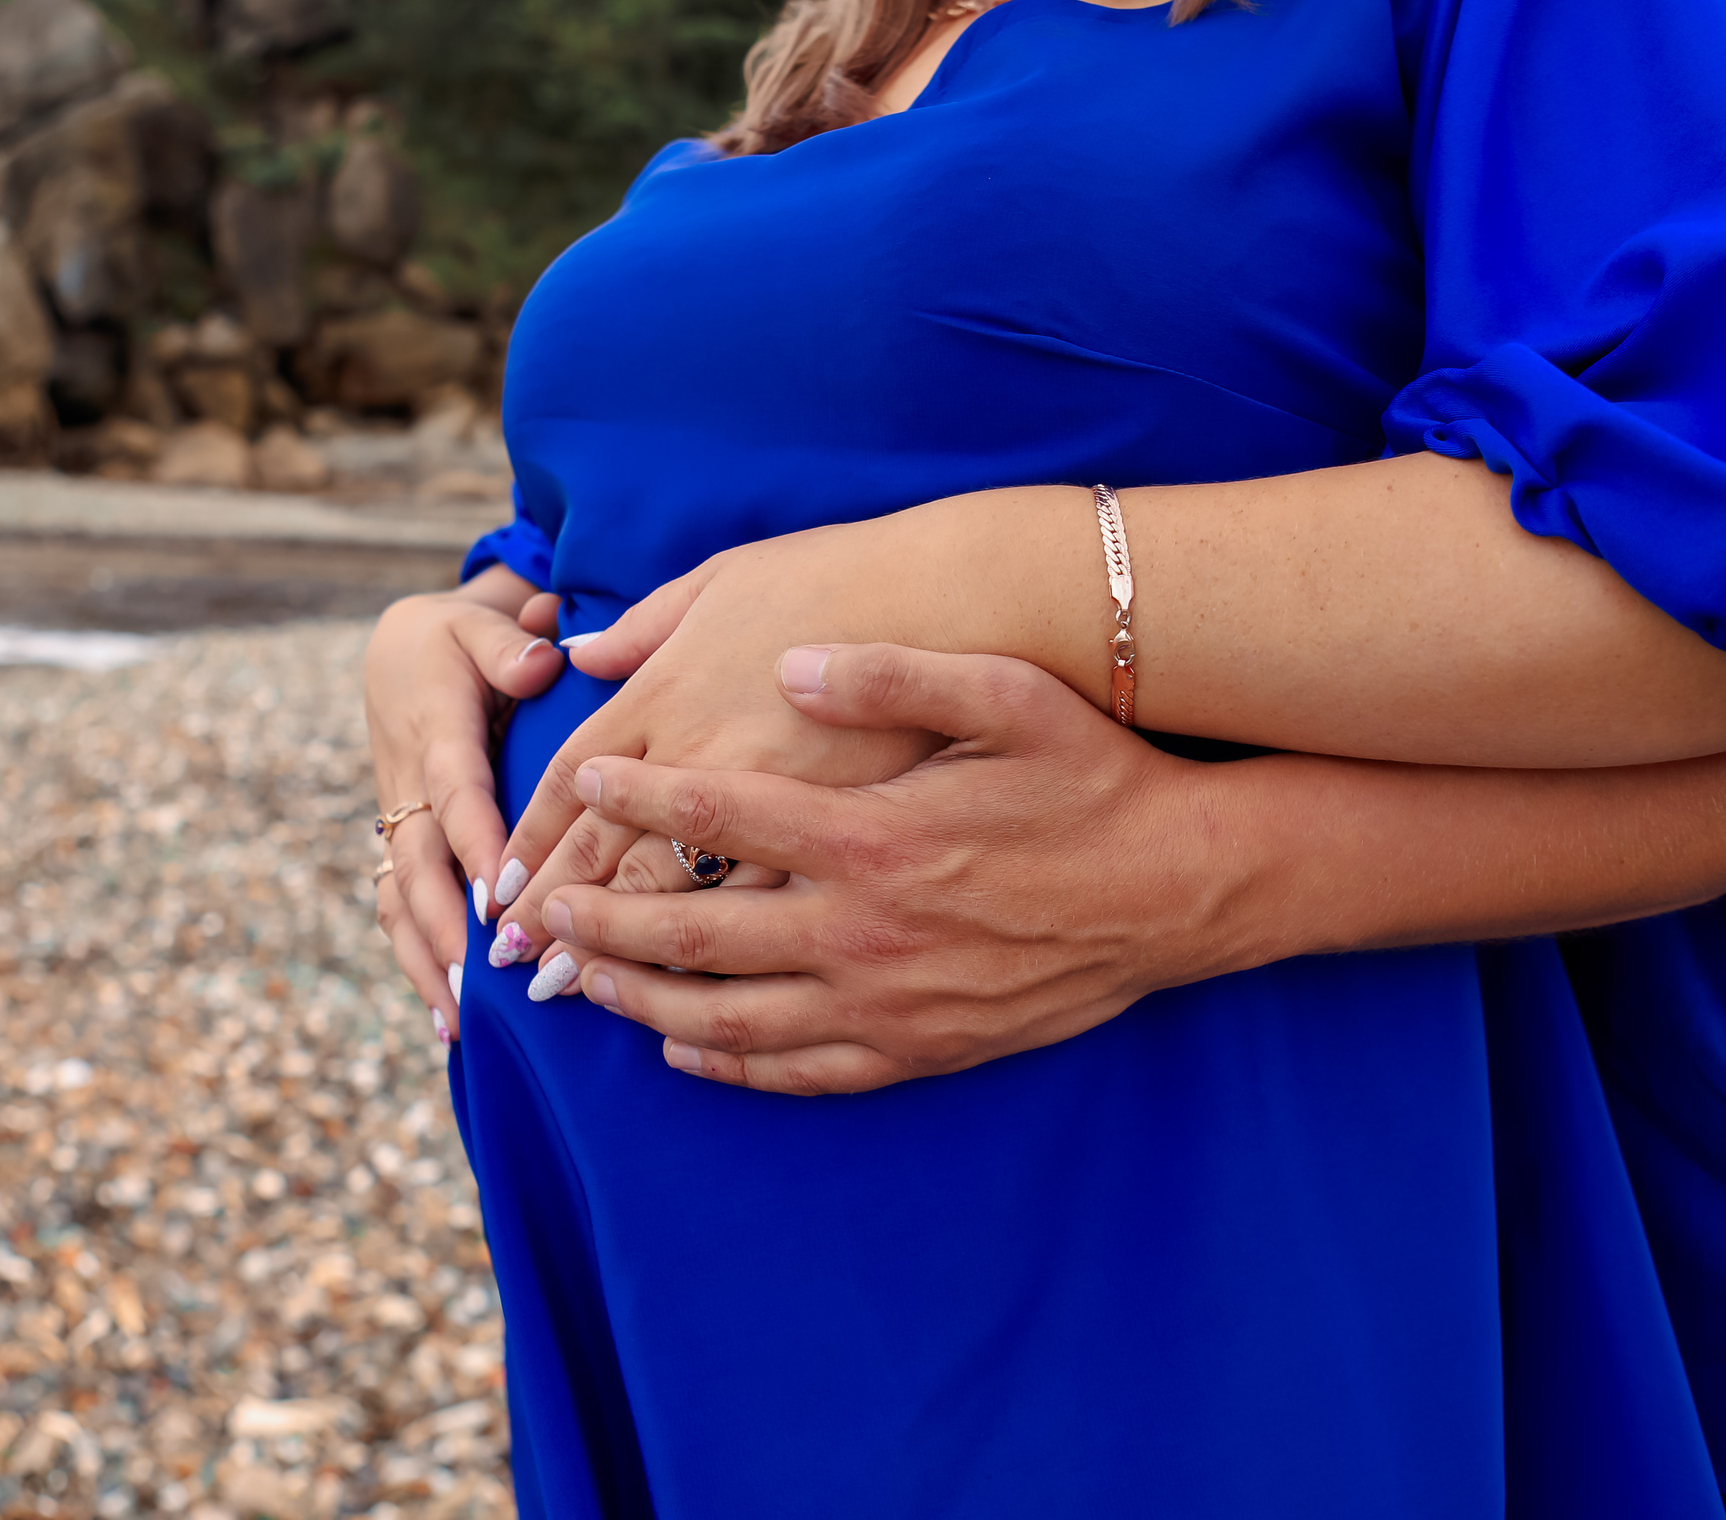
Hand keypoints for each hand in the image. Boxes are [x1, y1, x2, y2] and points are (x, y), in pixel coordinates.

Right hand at [362, 568, 566, 1041]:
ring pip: (401, 898)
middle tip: (481, 979)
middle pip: (419, 863)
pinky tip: (446, 1018)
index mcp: (435, 733)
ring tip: (460, 1020)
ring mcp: (399, 823)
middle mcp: (409, 788)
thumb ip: (506, 644)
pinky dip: (417, 962)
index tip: (499, 900)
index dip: (474, 847)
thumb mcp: (477, 624)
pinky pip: (399, 909)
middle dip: (445, 925)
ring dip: (427, 959)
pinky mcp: (400, 846)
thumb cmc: (454, 640)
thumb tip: (539, 663)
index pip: (456, 795)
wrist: (398, 653)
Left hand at [532, 642, 1248, 1092]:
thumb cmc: (1094, 781)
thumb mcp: (1010, 697)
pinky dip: (728, 1063)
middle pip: (694, 932)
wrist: (1185, 890)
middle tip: (539, 913)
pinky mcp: (919, 1048)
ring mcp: (888, 1002)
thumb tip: (795, 656)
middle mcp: (864, 929)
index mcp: (871, 835)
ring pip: (728, 1015)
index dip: (635, 794)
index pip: (717, 812)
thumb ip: (897, 672)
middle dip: (602, 919)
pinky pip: (799, 1069)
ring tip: (580, 983)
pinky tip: (683, 1050)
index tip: (580, 779)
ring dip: (642, 1000)